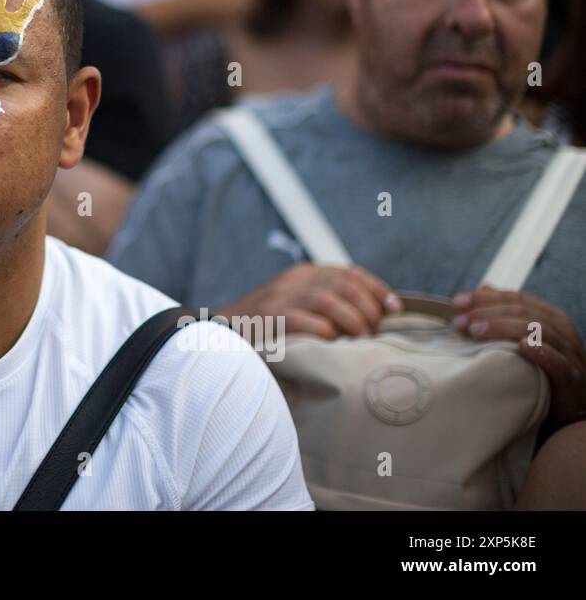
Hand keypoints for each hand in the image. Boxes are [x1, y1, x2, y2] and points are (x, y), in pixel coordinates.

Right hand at [218, 262, 401, 340]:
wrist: (221, 333)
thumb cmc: (268, 327)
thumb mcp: (297, 304)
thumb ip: (328, 302)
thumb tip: (376, 314)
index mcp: (303, 274)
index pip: (350, 272)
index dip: (377, 289)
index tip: (394, 309)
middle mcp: (293, 281)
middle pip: (345, 284)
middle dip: (368, 309)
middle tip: (375, 331)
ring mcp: (279, 298)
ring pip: (330, 300)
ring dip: (353, 321)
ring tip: (359, 338)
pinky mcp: (269, 319)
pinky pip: (305, 320)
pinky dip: (325, 332)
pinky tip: (331, 342)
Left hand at [453, 286, 585, 428]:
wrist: (570, 405)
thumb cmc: (544, 370)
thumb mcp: (523, 337)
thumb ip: (506, 313)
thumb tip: (484, 289)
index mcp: (550, 318)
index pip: (517, 299)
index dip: (486, 298)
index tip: (457, 303)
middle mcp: (562, 331)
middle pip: (524, 312)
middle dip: (488, 313)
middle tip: (461, 322)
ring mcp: (569, 354)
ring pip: (539, 331)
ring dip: (505, 328)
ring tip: (477, 331)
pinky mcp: (572, 378)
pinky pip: (560, 363)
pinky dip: (542, 352)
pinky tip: (522, 347)